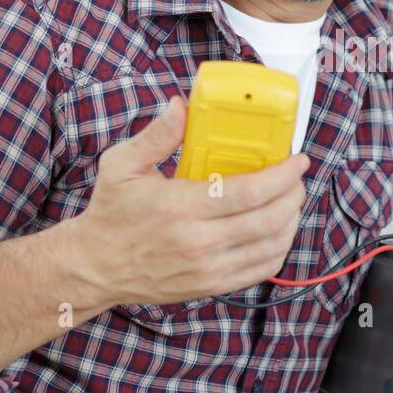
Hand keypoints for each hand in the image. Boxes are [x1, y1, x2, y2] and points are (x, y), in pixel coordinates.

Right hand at [70, 96, 310, 307]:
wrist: (94, 266)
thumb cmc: (111, 214)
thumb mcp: (121, 165)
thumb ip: (156, 135)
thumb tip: (181, 107)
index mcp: (180, 207)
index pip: (248, 193)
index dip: (282, 176)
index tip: (298, 161)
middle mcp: (198, 242)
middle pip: (268, 220)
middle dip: (294, 195)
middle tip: (297, 178)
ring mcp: (207, 268)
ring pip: (271, 246)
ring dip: (291, 220)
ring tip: (290, 200)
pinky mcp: (211, 286)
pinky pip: (260, 269)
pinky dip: (278, 248)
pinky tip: (277, 230)